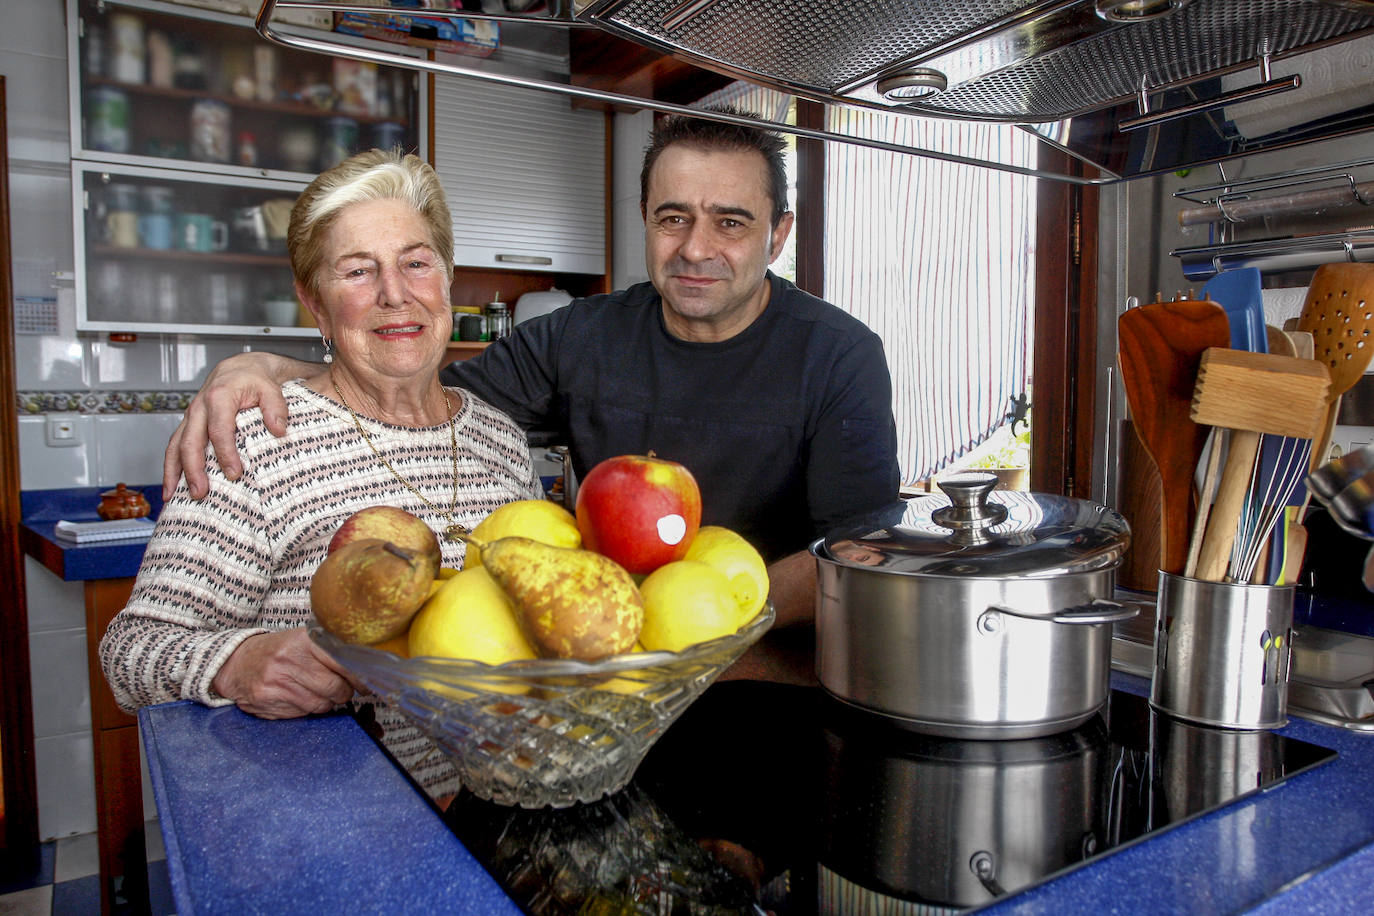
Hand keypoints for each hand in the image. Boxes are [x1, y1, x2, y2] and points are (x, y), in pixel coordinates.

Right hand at [163, 352, 306, 499]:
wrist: (241, 368)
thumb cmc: (256, 379)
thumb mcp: (271, 387)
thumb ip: (276, 407)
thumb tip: (279, 429)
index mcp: (219, 396)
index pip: (219, 429)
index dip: (225, 453)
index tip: (235, 473)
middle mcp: (199, 407)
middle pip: (191, 441)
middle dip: (193, 469)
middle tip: (201, 493)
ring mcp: (191, 416)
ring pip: (175, 445)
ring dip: (174, 472)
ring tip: (174, 497)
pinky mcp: (189, 424)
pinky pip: (174, 446)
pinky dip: (170, 467)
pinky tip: (171, 488)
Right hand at [211, 629, 356, 718]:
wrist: (236, 663)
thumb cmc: (278, 652)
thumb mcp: (303, 641)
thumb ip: (331, 651)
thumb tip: (366, 668)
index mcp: (304, 640)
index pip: (343, 661)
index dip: (360, 676)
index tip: (368, 682)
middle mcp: (290, 659)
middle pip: (335, 687)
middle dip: (344, 692)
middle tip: (343, 689)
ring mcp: (277, 681)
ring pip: (320, 704)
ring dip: (326, 702)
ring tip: (317, 691)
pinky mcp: (267, 700)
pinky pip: (302, 713)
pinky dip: (307, 709)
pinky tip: (299, 698)